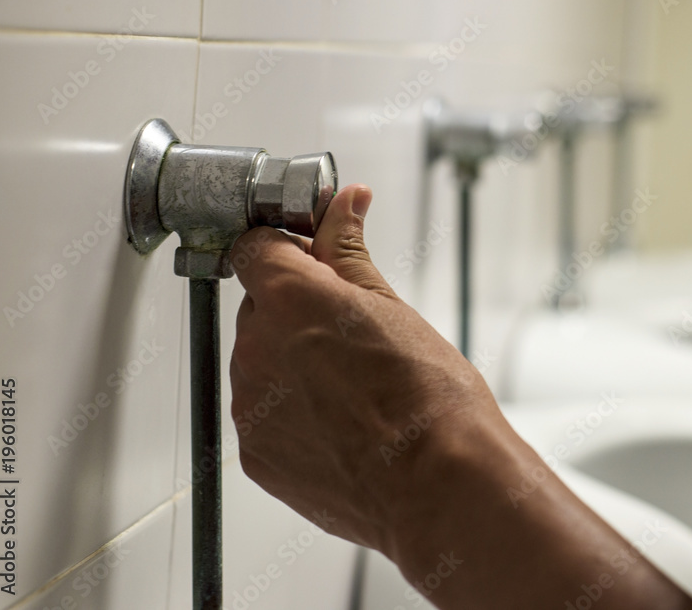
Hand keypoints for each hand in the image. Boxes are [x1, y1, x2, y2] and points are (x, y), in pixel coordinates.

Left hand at [229, 184, 691, 608]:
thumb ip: (349, 251)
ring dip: (294, 366)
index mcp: (290, 300)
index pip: (255, 248)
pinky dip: (294, 415)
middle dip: (297, 314)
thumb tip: (343, 205)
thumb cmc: (430, 401)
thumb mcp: (392, 307)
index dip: (284, 249)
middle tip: (352, 335)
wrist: (439, 486)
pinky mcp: (257, 455)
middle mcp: (257, 349)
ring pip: (262, 365)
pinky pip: (266, 417)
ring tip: (355, 390)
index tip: (308, 257)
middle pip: (261, 309)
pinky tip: (343, 425)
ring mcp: (252, 407)